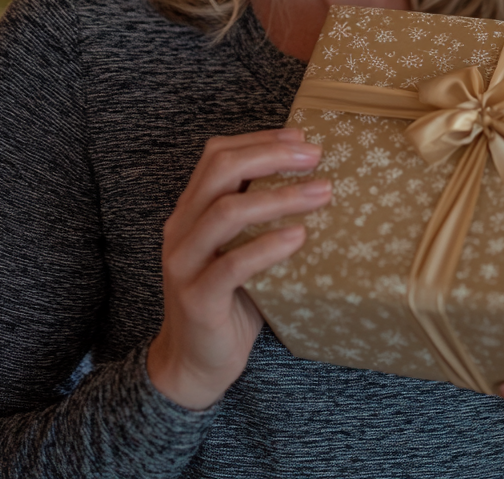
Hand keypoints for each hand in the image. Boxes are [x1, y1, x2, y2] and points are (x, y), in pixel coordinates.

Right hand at [147, 128, 330, 409]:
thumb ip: (259, 216)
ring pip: (227, 213)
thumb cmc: (229, 299)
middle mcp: (182, 229)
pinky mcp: (198, 299)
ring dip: (280, 198)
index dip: (260, 140)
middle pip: (221, 171)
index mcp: (191, 210)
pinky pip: (232, 265)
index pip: (217, 155)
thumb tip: (314, 179)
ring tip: (321, 193)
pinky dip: (268, 246)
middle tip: (315, 157)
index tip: (302, 137)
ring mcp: (185, 263)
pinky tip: (299, 237)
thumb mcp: (241, 247)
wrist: (194, 364)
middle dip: (271, 156)